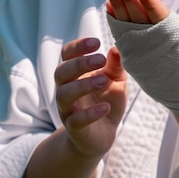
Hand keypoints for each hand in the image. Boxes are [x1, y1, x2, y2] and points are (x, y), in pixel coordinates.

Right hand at [54, 37, 127, 156]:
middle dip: (79, 64)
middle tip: (100, 60)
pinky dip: (90, 113)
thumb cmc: (106, 101)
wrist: (103, 135)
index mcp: (74, 74)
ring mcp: (68, 109)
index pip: (66, 55)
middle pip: (61, 72)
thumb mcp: (115, 81)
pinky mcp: (75, 128)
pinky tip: (106, 107)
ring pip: (64, 95)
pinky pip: (76, 120)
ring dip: (83, 85)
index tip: (96, 42)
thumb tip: (117, 48)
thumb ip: (115, 66)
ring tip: (103, 80)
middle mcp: (66, 90)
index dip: (78, 47)